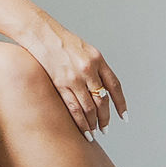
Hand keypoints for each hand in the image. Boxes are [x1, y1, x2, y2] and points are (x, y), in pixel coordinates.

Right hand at [31, 19, 126, 138]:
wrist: (42, 34)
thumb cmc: (63, 41)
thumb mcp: (86, 49)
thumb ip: (96, 67)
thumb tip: (103, 89)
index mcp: (98, 59)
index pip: (114, 85)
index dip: (121, 103)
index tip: (124, 117)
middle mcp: (88, 69)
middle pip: (102, 100)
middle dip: (105, 118)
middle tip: (105, 128)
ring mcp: (74, 77)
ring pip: (89, 108)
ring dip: (93, 123)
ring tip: (94, 132)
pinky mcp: (61, 83)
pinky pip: (74, 108)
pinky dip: (81, 122)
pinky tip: (84, 130)